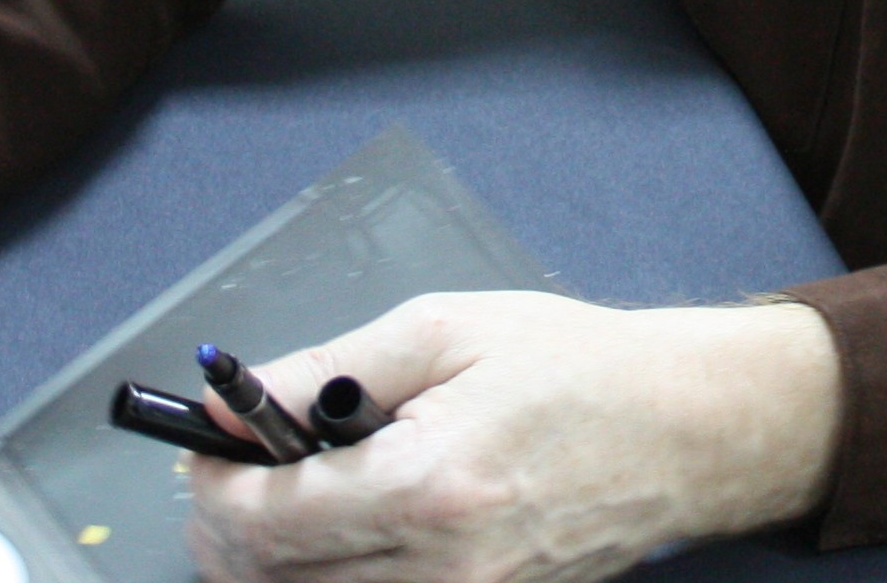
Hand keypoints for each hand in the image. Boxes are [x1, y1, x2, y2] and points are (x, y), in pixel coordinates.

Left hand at [186, 291, 839, 582]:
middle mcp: (444, 566)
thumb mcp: (445, 330)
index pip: (272, 518)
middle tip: (224, 480)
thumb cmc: (576, 367)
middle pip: (277, 580)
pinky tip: (329, 541)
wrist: (682, 431)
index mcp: (430, 483)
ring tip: (272, 509)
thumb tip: (239, 401)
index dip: (215, 487)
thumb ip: (329, 369)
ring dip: (270, 565)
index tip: (204, 454)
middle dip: (227, 531)